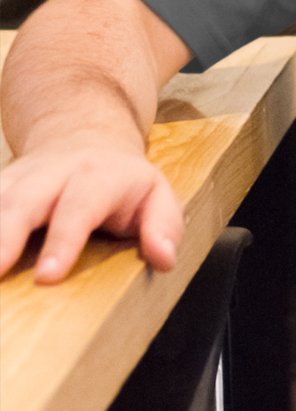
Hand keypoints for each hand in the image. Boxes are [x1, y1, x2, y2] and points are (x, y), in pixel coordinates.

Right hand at [0, 143, 182, 282]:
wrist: (85, 135)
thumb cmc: (122, 180)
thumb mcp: (156, 194)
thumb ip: (163, 226)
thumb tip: (164, 258)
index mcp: (96, 178)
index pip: (79, 208)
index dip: (63, 241)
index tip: (47, 276)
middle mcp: (49, 176)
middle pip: (21, 201)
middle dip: (2, 235)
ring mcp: (15, 180)